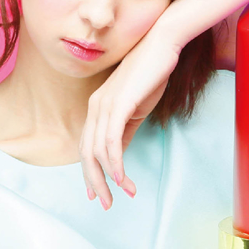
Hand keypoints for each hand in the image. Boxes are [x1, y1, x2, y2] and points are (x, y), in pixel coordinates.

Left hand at [79, 30, 180, 208]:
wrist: (162, 45)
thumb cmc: (151, 74)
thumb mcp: (135, 109)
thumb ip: (124, 130)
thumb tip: (118, 155)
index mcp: (97, 108)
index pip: (87, 147)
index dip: (89, 173)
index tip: (96, 193)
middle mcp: (95, 108)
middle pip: (86, 153)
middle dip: (94, 182)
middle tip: (105, 204)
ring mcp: (104, 105)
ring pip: (97, 151)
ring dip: (108, 178)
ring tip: (121, 195)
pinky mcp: (118, 103)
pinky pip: (111, 140)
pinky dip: (115, 162)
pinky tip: (122, 178)